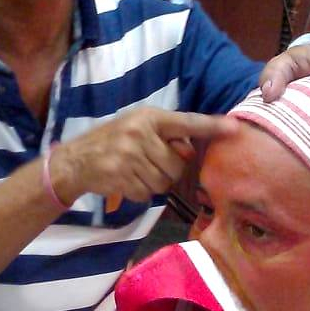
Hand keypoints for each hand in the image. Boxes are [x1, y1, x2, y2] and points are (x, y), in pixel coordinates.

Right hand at [50, 108, 238, 205]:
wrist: (75, 161)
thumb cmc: (111, 142)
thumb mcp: (137, 128)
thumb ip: (164, 136)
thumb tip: (190, 152)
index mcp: (148, 117)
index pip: (186, 122)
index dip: (211, 126)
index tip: (234, 128)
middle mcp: (140, 133)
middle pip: (177, 164)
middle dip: (167, 169)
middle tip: (148, 163)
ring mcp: (129, 155)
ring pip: (162, 181)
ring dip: (152, 182)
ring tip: (134, 172)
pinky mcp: (120, 176)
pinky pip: (146, 193)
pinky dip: (139, 192)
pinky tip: (125, 181)